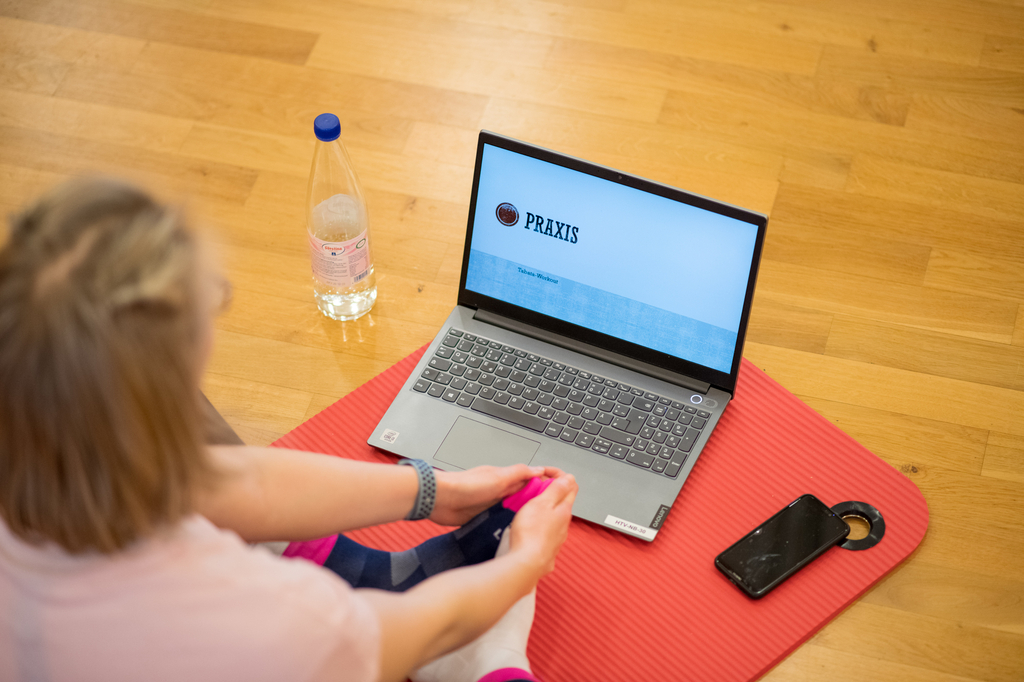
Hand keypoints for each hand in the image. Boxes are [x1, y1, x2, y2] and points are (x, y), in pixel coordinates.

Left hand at [429, 464, 563, 526]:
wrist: (439, 500)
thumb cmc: (465, 486)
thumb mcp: (497, 477)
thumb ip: (518, 473)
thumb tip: (539, 470)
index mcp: (506, 478)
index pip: (532, 478)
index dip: (546, 482)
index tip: (561, 488)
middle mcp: (501, 489)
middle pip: (525, 494)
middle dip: (539, 500)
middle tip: (553, 511)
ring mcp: (492, 503)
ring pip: (515, 507)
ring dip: (524, 513)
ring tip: (538, 524)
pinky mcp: (484, 515)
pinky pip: (501, 519)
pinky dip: (509, 522)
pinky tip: (516, 530)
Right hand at [507, 473, 576, 577]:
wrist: (526, 563)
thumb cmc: (531, 533)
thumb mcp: (542, 503)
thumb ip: (556, 489)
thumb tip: (569, 478)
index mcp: (564, 509)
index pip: (571, 485)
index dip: (559, 474)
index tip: (544, 473)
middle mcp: (564, 523)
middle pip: (562, 500)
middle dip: (549, 490)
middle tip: (533, 488)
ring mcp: (557, 537)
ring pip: (554, 516)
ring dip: (544, 506)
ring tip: (528, 505)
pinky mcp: (547, 547)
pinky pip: (546, 529)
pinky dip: (539, 521)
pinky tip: (528, 524)